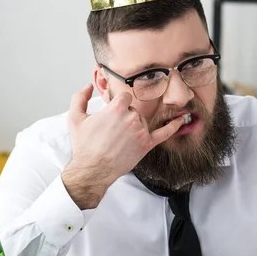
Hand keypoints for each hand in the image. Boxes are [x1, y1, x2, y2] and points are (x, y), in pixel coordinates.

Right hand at [62, 84, 185, 208]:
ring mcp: (141, 131)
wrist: (93, 169)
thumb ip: (79, 97)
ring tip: (120, 138)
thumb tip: (87, 86)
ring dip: (134, 125)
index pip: (125, 97)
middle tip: (112, 130)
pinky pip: (164, 133)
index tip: (114, 111)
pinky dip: (174, 126)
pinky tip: (182, 120)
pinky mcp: (147, 144)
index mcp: (116, 108)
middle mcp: (132, 117)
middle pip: (133, 109)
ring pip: (143, 120)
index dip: (118, 104)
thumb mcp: (75, 118)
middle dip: (124, 116)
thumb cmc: (84, 146)